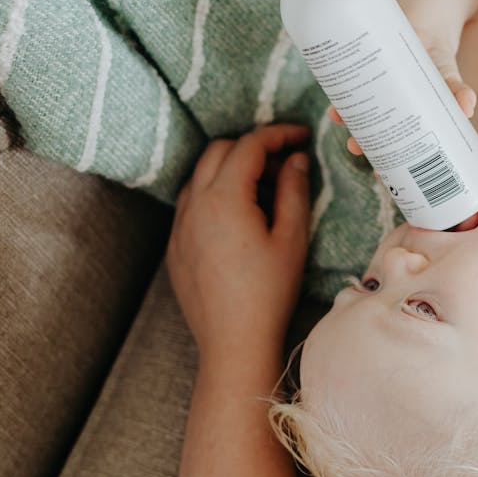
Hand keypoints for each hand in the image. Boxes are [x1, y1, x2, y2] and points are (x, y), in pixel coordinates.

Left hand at [167, 124, 310, 368]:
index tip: (302, 134)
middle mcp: (194, 204)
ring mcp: (179, 224)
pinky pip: (191, 201)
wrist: (234, 342)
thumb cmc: (269, 293)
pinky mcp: (175, 245)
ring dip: (231, 168)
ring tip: (264, 187)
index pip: (250, 145)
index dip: (279, 134)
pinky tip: (240, 214)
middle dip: (253, 146)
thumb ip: (294, 190)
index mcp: (224, 198)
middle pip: (220, 150)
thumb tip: (296, 160)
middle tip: (286, 162)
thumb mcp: (292, 238)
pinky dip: (214, 192)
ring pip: (201, 174)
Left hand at [329, 32, 476, 156]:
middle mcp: (390, 109)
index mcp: (411, 119)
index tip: (381, 175)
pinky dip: (341, 92)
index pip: (398, 147)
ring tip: (337, 117)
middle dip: (362, 142)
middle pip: (373, 132)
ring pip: (358, 111)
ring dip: (346, 117)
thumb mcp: (449, 75)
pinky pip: (350, 84)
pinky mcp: (365, 69)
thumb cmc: (437, 60)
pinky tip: (334, 98)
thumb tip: (469, 106)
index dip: (389, 162)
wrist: (424, 26)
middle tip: (355, 148)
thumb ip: (457, 90)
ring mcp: (376, 91)